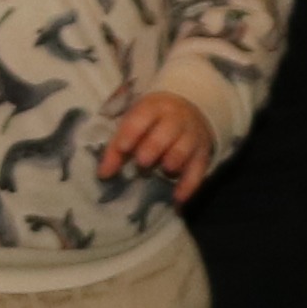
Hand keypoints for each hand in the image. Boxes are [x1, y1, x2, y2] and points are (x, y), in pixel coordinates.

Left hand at [100, 91, 219, 198]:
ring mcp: (192, 135)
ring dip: (173, 162)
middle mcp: (176, 119)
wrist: (189, 112)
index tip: (122, 148)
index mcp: (154, 108)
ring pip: (185, 148)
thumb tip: (103, 174)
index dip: (132, 133)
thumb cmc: (151, 122)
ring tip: (164, 170)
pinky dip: (189, 186)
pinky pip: (198, 170)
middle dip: (154, 148)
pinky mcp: (203, 154)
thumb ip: (117, 149)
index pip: (142, 118)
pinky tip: (178, 199)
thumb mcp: (134, 124)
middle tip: (142, 162)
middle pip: (167, 132)